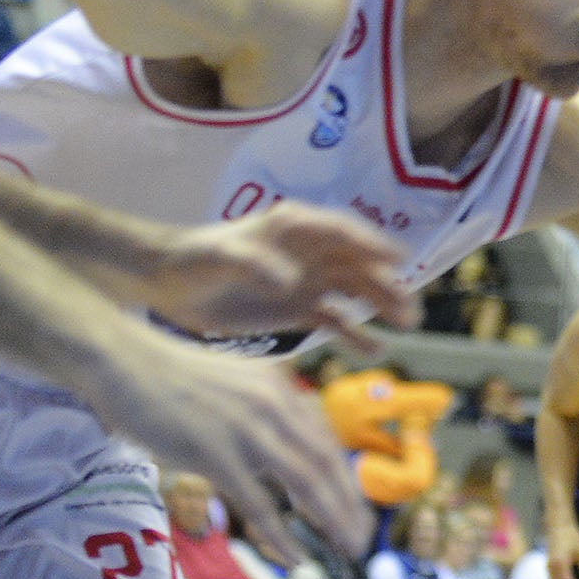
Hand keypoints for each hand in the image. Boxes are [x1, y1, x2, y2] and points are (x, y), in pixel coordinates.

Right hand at [82, 329, 376, 555]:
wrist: (122, 360)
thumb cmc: (168, 377)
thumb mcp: (234, 384)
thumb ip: (263, 412)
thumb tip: (283, 449)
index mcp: (281, 390)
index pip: (327, 443)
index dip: (346, 481)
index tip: (356, 510)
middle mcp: (274, 406)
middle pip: (327, 465)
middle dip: (350, 507)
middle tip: (362, 540)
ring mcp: (246, 430)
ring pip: (306, 484)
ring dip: (332, 521)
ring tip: (347, 550)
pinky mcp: (215, 454)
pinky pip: (259, 505)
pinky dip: (281, 536)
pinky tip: (294, 557)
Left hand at [144, 202, 420, 349]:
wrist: (169, 283)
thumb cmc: (194, 259)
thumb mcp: (220, 257)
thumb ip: (253, 264)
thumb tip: (288, 282)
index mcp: (295, 228)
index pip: (342, 232)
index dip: (372, 244)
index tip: (399, 259)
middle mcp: (310, 252)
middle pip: (358, 265)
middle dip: (386, 283)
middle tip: (408, 307)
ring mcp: (307, 281)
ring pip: (355, 292)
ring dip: (382, 306)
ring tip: (407, 325)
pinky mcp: (298, 309)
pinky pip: (336, 321)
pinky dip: (356, 335)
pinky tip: (375, 350)